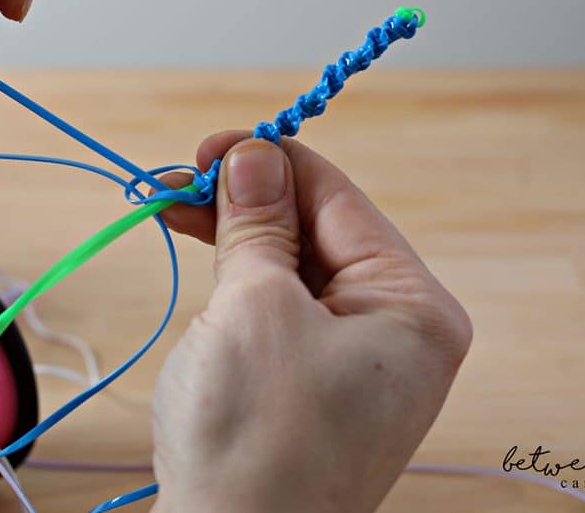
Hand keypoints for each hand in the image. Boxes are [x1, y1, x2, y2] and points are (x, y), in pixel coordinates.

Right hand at [151, 132, 472, 512]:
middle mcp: (398, 331)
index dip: (272, 161)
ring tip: (171, 210)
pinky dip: (239, 280)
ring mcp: (359, 362)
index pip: (341, 201)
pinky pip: (283, 310)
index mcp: (414, 307)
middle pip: (317, 231)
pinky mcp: (317, 384)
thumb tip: (253, 154)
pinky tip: (202, 254)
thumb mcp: (254, 308)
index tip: (207, 146)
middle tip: (176, 181)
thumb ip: (257, 223)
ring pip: (294, 267)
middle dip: (245, 202)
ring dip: (234, 236)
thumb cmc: (254, 438)